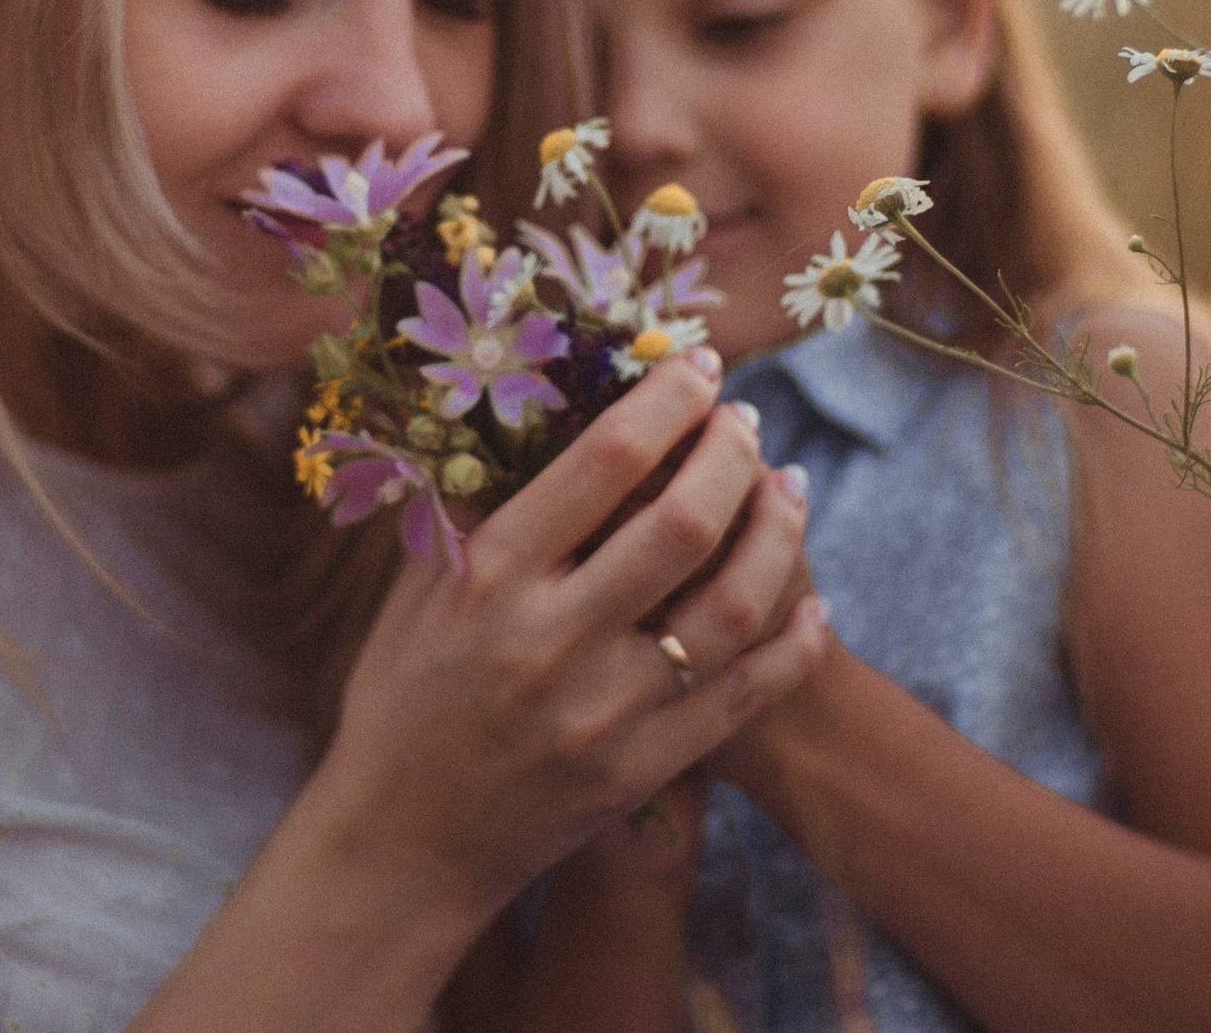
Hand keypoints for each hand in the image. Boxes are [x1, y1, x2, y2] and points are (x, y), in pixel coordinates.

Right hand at [312, 349, 829, 923]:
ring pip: (731, 605)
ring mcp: (601, 712)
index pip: (604, 460)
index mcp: (489, 576)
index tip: (699, 368)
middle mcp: (548, 638)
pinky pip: (744, 696)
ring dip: (778, 534)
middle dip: (733, 453)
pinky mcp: (639, 772)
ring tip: (790, 489)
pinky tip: (811, 600)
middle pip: (683, 521)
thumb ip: (474, 508)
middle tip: (747, 423)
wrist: (400, 842)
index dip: (667, 400)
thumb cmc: (401, 698)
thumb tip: (531, 410)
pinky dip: (791, 640)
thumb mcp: (417, 591)